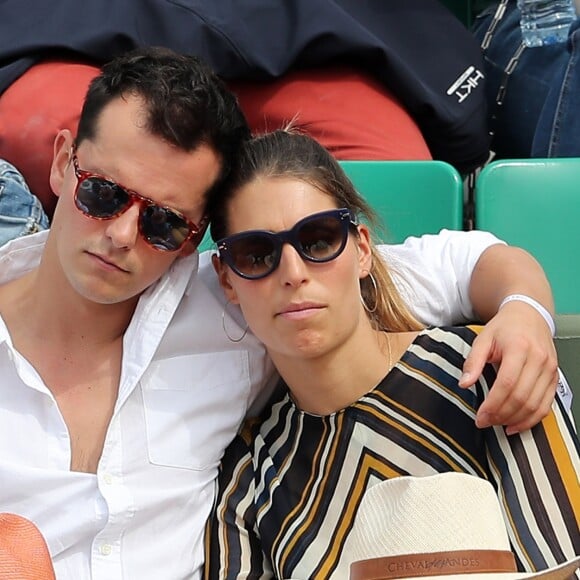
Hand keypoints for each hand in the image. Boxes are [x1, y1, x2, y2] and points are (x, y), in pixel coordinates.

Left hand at [459, 301, 557, 433]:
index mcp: (519, 348)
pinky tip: (516, 424)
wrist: (529, 315)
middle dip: (501, 415)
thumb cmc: (505, 327)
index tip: (480, 416)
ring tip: (497, 424)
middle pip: (521, 397)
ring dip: (515, 419)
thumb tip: (464, 384)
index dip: (493, 404)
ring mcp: (549, 369)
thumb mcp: (483, 339)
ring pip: (535, 405)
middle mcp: (538, 359)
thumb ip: (473, 361)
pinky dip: (532, 419)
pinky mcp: (554, 377)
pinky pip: (546, 405)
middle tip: (485, 422)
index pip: (507, 384)